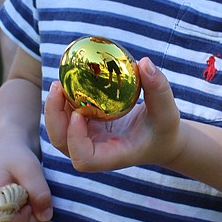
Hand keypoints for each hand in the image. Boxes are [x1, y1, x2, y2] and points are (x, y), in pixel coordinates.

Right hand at [0, 147, 52, 221]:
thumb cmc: (18, 157)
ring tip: (35, 204)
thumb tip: (44, 216)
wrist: (10, 154)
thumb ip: (38, 191)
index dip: (28, 216)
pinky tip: (32, 211)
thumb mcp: (30, 167)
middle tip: (37, 199)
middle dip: (33, 221)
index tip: (33, 199)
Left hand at [45, 57, 181, 173]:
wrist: (160, 138)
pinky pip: (66, 118)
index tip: (79, 113)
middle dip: (54, 118)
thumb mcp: (168, 111)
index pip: (84, 159)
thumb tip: (145, 63)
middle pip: (62, 144)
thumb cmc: (165, 129)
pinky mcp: (86, 129)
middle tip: (59, 87)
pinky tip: (69, 81)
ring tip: (60, 83)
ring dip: (54, 109)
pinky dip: (63, 102)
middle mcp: (96, 150)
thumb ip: (159, 88)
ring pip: (59, 131)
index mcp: (113, 155)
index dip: (74, 139)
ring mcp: (88, 140)